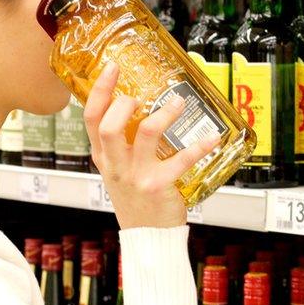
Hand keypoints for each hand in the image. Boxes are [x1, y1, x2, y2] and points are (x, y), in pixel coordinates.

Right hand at [84, 62, 220, 229]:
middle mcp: (116, 165)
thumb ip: (120, 145)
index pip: (91, 119)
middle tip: (141, 94)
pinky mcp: (159, 185)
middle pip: (109, 125)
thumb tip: (134, 109)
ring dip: (165, 113)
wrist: (147, 236)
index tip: (113, 67)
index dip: (100, 90)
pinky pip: (181, 160)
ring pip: (145, 133)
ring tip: (179, 103)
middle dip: (124, 103)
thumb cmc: (135, 200)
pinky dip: (199, 146)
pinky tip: (212, 139)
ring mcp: (137, 176)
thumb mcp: (117, 172)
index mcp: (104, 157)